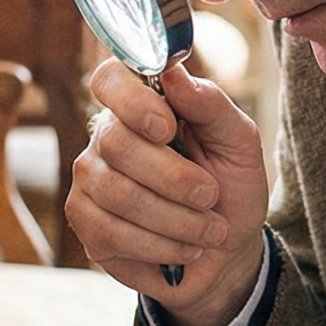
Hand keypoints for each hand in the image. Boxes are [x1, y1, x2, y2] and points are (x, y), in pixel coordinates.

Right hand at [67, 57, 269, 325]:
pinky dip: (159, 246)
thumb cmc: (230, 187)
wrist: (228, 251)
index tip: (168, 129)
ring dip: (176, 219)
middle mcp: (106, 139)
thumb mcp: (239, 143)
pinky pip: (110, 233)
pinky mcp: (86, 225)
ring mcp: (90, 182)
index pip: (110, 79)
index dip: (132, 101)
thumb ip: (211, 104)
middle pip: (117, 144)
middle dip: (175, 178)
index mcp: (142, 107)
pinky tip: (185, 249)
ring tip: (210, 231)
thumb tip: (174, 74)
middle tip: (210, 195)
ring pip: (116, 193)